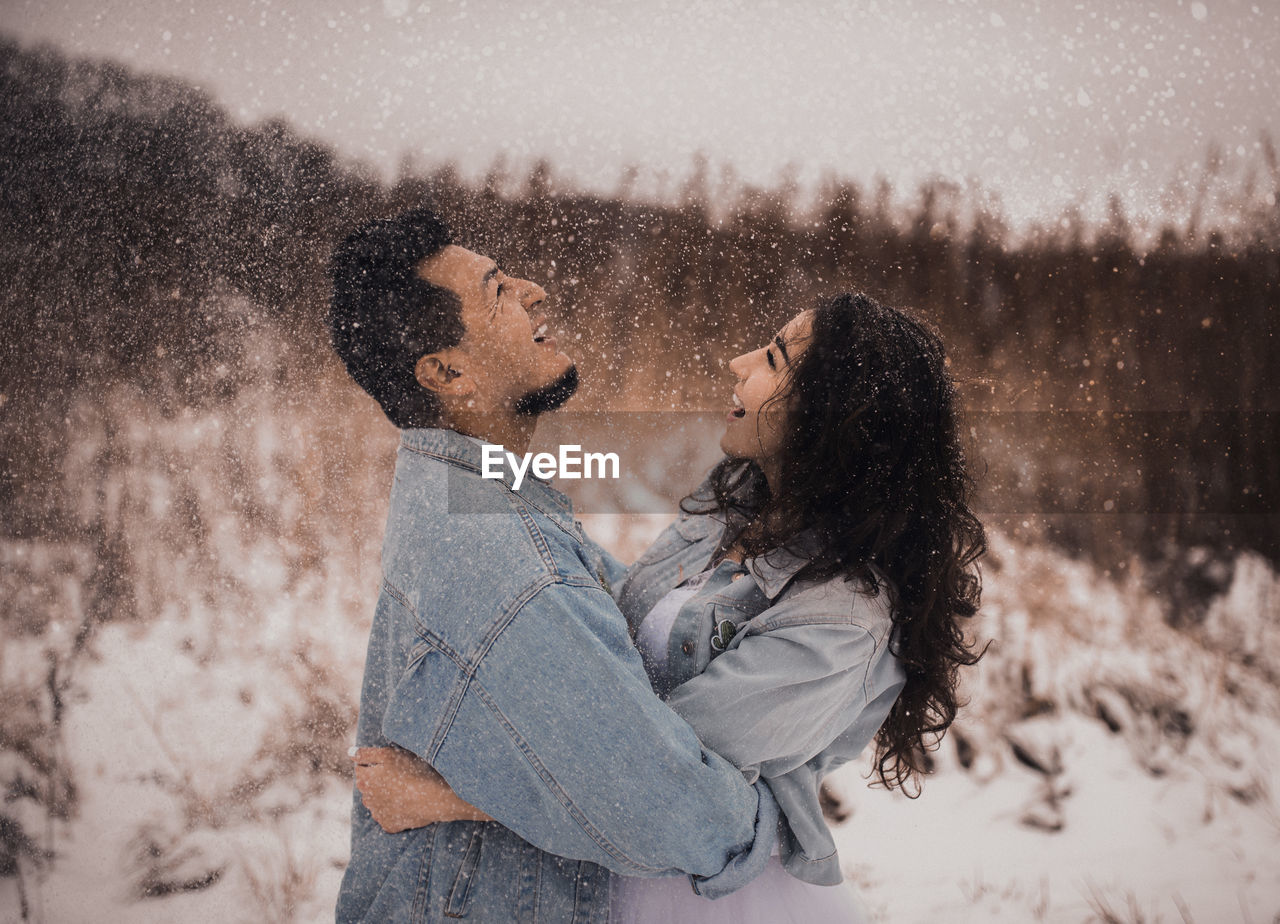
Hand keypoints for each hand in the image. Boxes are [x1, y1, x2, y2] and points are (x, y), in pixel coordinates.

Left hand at [349, 745, 492, 832]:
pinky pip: (386, 817)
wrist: (433, 798)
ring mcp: (378, 814)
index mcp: (365, 780)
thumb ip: (366, 753)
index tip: (390, 764)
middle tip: (398, 775)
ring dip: (383, 796)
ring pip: (375, 802)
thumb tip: (349, 753)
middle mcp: (367, 799)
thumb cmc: (413, 772)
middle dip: (377, 780)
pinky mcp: (389, 825)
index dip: (374, 764)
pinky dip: (392, 811)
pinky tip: (405, 804)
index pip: (360, 769)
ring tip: (402, 789)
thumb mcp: (388, 755)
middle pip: (367, 786)